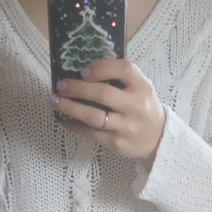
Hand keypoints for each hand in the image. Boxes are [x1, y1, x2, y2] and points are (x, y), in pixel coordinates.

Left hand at [48, 58, 165, 171]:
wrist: (157, 138)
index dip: (101, 68)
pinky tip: (64, 119)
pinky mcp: (116, 143)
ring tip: (54, 101)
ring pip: (93, 117)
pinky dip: (74, 125)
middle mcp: (136, 106)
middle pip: (103, 94)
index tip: (83, 70)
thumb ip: (120, 78)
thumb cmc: (142, 107)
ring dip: (70, 108)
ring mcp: (126, 126)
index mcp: (142, 87)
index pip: (124, 70)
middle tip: (60, 86)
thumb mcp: (140, 87)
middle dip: (77, 88)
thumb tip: (82, 71)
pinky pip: (90, 133)